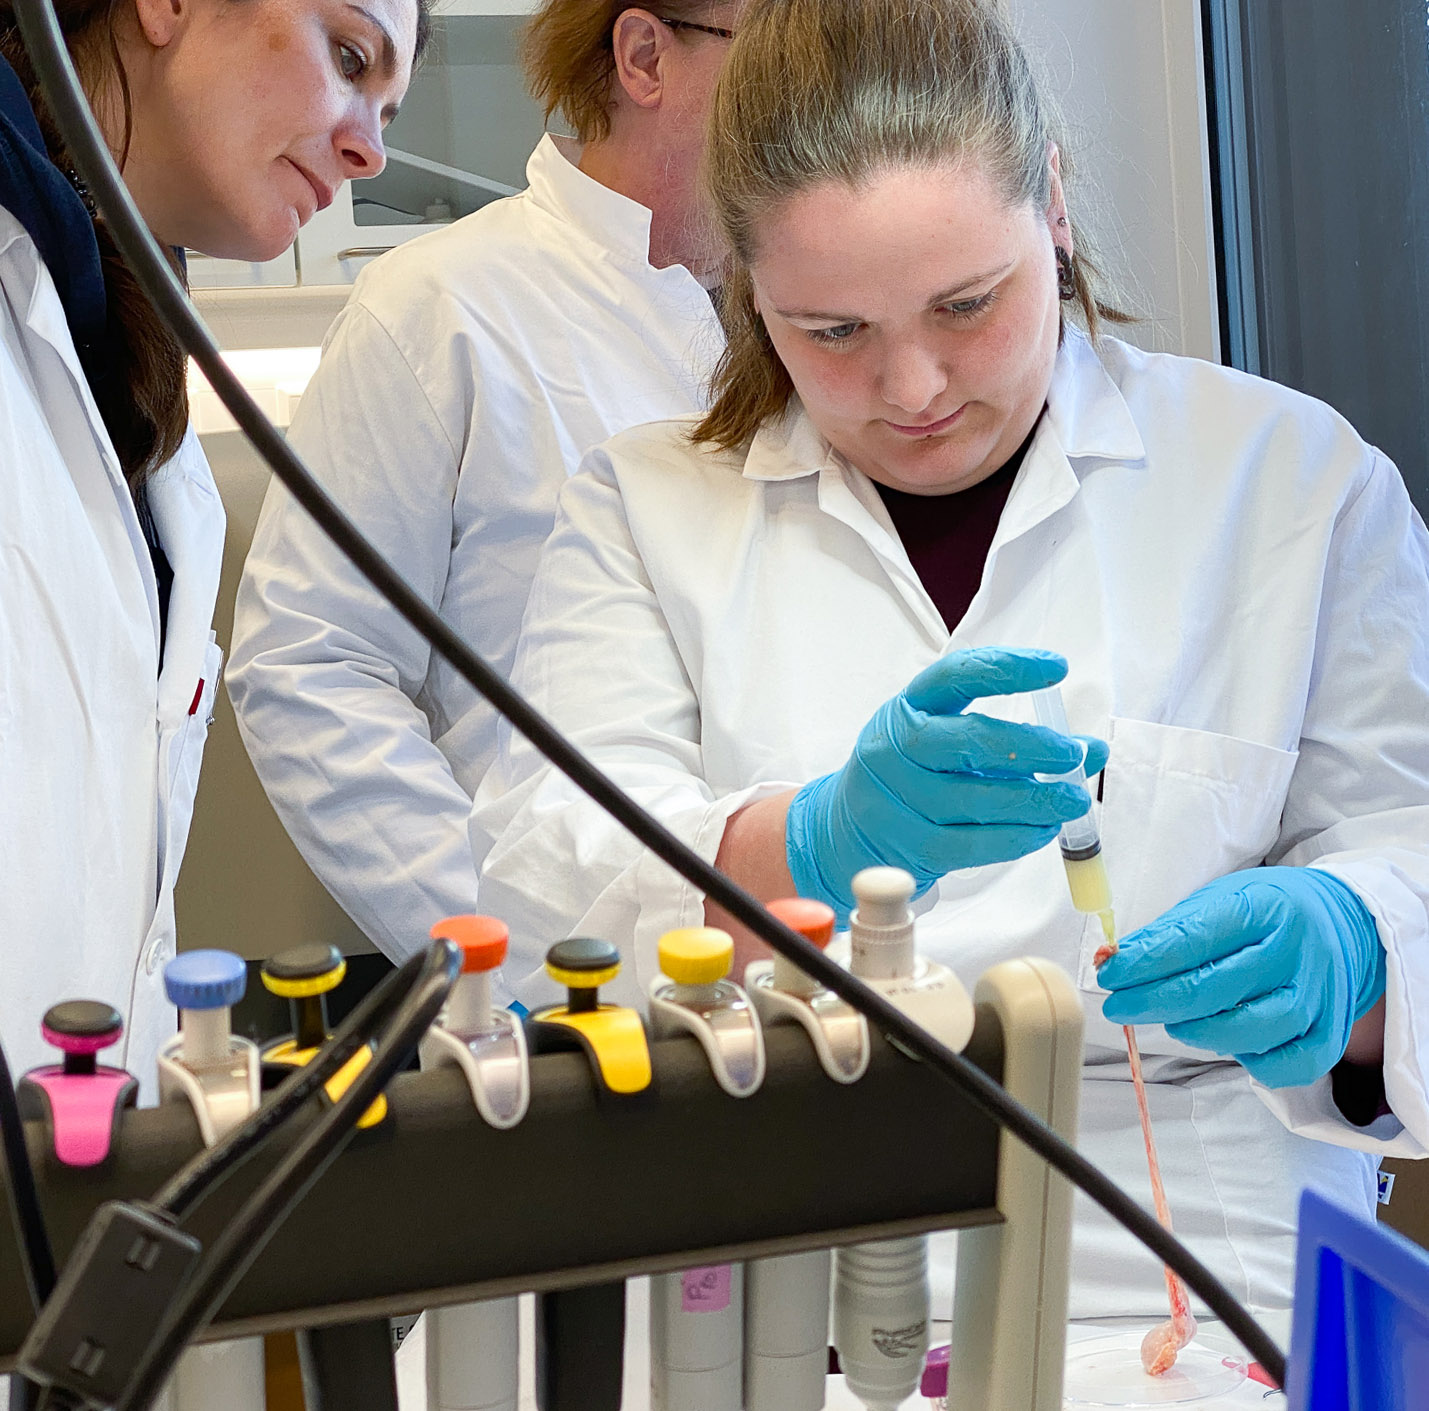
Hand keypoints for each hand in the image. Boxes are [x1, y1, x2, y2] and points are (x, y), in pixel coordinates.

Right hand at [784, 647, 1107, 920]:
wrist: (848, 828)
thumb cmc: (911, 774)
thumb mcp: (949, 739)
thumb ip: (1016, 739)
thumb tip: (1090, 750)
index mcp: (909, 707)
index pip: (956, 675)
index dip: (1007, 668)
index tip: (1057, 667)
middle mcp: (896, 747)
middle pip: (966, 741)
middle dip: (1029, 747)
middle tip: (1071, 754)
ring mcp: (898, 798)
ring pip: (974, 798)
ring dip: (1034, 800)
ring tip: (1071, 801)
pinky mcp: (910, 844)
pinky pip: (971, 844)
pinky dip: (1015, 838)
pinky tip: (1042, 830)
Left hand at [1099, 866, 1385, 1088]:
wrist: (1339, 923)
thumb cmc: (1264, 912)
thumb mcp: (1217, 900)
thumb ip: (1170, 932)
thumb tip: (1117, 963)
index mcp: (1263, 907)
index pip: (1192, 941)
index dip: (1143, 964)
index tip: (1109, 976)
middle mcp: (1295, 952)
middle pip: (1214, 989)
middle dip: (1154, 1002)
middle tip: (1119, 1007)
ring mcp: (1318, 996)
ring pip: (1250, 1030)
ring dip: (1197, 1032)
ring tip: (1173, 1021)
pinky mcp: (1329, 1033)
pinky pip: (1285, 1065)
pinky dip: (1250, 1062)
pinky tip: (1228, 1042)